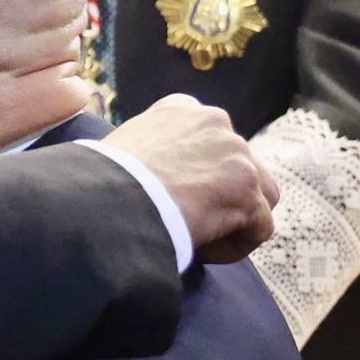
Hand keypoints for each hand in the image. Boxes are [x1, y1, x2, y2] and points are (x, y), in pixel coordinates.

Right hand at [102, 94, 278, 262]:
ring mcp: (236, 153)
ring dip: (234, 220)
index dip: (199, 173)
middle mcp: (214, 121)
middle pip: (238, 166)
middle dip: (222, 195)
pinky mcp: (248, 189)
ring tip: (199, 239)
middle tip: (191, 221)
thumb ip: (149, 151)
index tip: (177, 197)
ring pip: (256, 195)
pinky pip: (259, 228)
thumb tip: (149, 180)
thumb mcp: (122, 147)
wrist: (108, 197)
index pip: (208, 139)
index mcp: (181, 108)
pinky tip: (203, 251)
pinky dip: (234, 246)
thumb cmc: (101, 182)